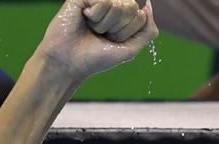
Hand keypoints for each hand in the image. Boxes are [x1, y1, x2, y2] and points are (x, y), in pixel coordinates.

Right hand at [36, 0, 157, 80]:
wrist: (69, 62)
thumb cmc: (97, 57)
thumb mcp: (130, 49)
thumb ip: (148, 31)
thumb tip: (149, 5)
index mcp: (125, 17)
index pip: (141, 16)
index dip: (127, 33)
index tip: (112, 40)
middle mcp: (113, 4)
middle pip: (132, 7)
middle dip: (118, 28)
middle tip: (101, 35)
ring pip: (119, 4)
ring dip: (105, 24)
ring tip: (92, 28)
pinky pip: (104, 0)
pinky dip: (96, 16)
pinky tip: (84, 18)